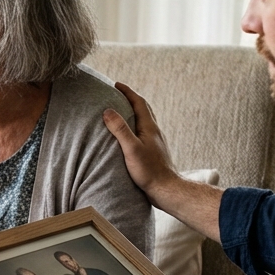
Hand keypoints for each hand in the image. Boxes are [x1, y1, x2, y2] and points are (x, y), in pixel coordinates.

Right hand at [102, 82, 180, 207]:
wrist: (166, 189)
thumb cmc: (149, 171)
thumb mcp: (131, 149)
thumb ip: (120, 129)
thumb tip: (108, 111)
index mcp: (149, 127)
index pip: (139, 102)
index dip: (127, 92)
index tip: (116, 85)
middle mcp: (154, 131)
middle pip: (144, 109)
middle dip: (131, 98)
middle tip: (118, 94)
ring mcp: (155, 141)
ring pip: (144, 120)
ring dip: (134, 112)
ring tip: (121, 111)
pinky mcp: (153, 151)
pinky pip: (143, 131)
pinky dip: (135, 126)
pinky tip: (130, 135)